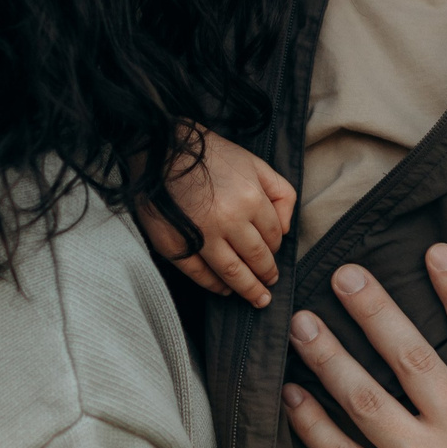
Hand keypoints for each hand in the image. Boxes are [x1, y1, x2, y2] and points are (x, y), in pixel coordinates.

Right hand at [137, 129, 294, 307]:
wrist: (161, 148)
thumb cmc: (210, 154)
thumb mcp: (255, 163)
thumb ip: (281, 193)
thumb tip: (286, 229)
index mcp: (250, 199)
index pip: (273, 236)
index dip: (275, 248)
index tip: (273, 255)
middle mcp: (229, 221)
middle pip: (257, 259)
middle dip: (267, 276)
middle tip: (270, 287)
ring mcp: (201, 237)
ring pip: (233, 273)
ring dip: (248, 290)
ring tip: (257, 299)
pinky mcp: (176, 246)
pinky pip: (200, 275)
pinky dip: (215, 286)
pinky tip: (225, 290)